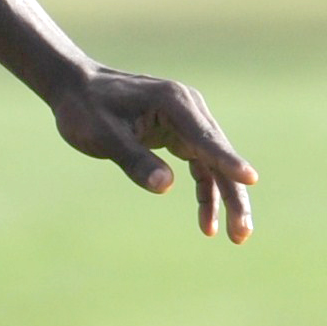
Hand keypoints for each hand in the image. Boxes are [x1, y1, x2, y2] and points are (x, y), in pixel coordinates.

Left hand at [50, 67, 257, 242]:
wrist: (76, 88)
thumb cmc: (85, 109)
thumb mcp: (102, 136)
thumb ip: (133, 159)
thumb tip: (166, 186)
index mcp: (172, 102)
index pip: (204, 138)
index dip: (227, 161)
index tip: (250, 178)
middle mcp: (189, 109)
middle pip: (219, 156)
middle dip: (234, 195)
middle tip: (242, 232)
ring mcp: (188, 122)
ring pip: (216, 165)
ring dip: (227, 199)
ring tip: (235, 236)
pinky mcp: (181, 134)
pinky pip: (201, 166)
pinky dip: (206, 192)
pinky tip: (207, 222)